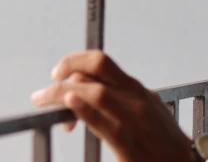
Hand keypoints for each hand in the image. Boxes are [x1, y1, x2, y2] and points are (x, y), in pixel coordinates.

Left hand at [31, 50, 195, 161]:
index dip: (74, 62)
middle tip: (47, 87)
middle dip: (66, 69)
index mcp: (136, 89)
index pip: (101, 62)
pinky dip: (84, 110)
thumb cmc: (164, 139)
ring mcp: (133, 119)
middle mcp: (134, 97)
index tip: (59, 74)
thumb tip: (99, 90)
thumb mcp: (148, 109)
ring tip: (43, 101)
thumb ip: (126, 98)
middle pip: (97, 67)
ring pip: (96, 92)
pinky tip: (70, 105)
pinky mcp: (129, 145)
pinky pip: (104, 122)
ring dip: (62, 92)